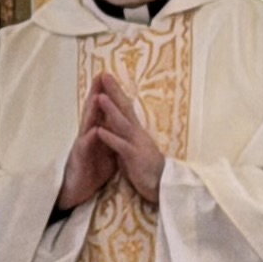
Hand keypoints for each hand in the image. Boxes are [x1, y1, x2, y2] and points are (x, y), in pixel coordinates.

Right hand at [54, 89, 114, 214]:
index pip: (102, 110)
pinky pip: (84, 148)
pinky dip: (89, 139)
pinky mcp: (80, 160)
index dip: (107, 95)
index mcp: (97, 134)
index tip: (111, 78)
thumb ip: (112, 137)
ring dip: (91, 111)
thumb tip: (121, 126)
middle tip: (101, 75)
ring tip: (97, 96)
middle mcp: (88, 136)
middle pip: (93, 111)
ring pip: (87, 125)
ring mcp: (82, 146)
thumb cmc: (91, 171)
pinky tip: (93, 131)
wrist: (76, 192)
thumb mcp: (106, 151)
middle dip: (97, 93)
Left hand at [84, 67, 165, 207]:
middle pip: (125, 108)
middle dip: (114, 92)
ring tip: (100, 97)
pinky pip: (121, 147)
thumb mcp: (133, 147)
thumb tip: (113, 125)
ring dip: (111, 111)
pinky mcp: (135, 158)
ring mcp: (137, 144)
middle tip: (104, 74)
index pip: (125, 107)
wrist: (162, 187)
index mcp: (135, 131)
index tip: (106, 77)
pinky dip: (110, 138)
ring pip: (122, 124)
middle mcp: (137, 133)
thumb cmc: (147, 168)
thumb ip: (124, 136)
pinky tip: (100, 131)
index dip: (116, 92)